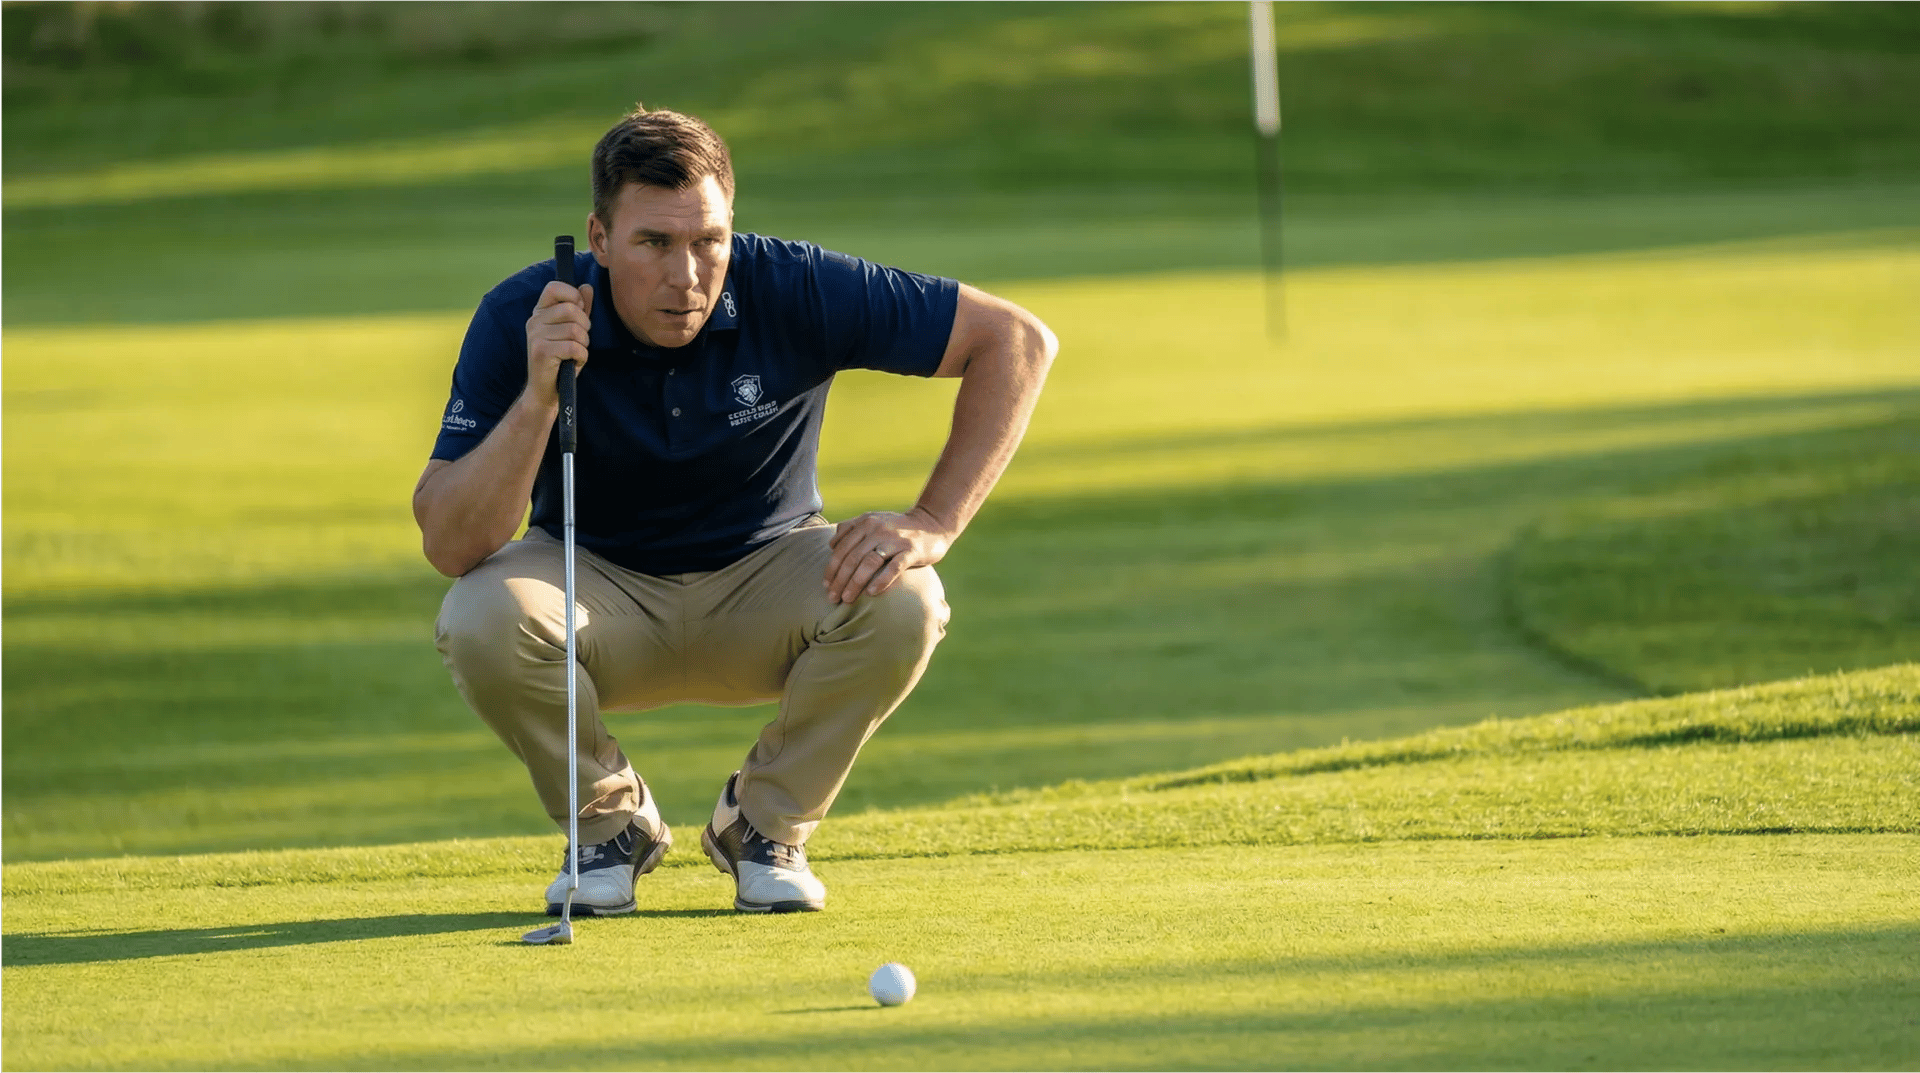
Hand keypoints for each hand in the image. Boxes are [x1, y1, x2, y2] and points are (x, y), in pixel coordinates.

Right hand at [525, 280, 594, 407]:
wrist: (545, 391)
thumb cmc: (561, 360)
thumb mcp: (572, 331)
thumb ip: (580, 309)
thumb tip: (587, 286)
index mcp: (540, 312)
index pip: (554, 287)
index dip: (573, 295)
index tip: (580, 311)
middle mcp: (534, 321)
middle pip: (571, 309)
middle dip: (585, 326)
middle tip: (580, 340)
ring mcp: (535, 336)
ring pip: (575, 330)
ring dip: (583, 344)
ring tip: (575, 353)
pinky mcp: (541, 352)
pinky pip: (574, 347)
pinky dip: (582, 357)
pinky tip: (574, 362)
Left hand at [825, 508, 953, 603]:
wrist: (933, 523)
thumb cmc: (899, 528)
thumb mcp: (874, 521)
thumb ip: (852, 528)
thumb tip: (831, 544)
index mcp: (866, 522)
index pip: (842, 548)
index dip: (831, 568)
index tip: (825, 586)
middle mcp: (878, 529)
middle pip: (853, 557)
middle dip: (840, 580)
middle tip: (833, 598)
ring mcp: (896, 540)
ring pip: (869, 562)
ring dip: (855, 582)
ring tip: (847, 599)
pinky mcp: (912, 550)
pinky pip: (894, 567)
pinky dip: (881, 580)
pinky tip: (872, 593)